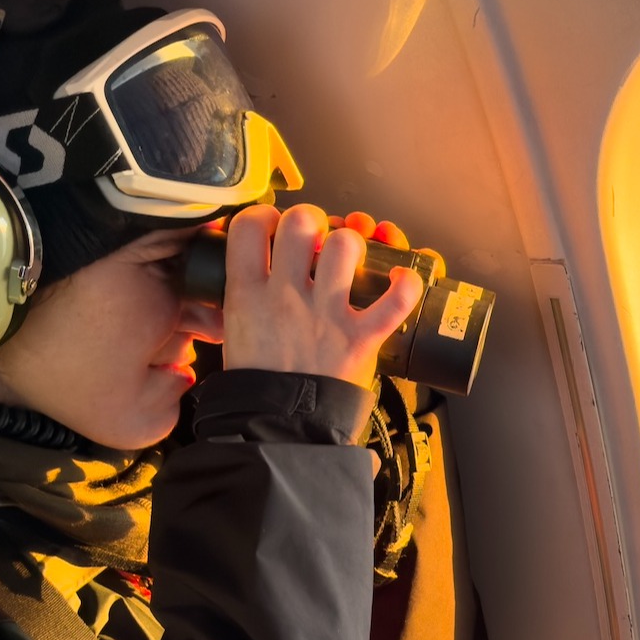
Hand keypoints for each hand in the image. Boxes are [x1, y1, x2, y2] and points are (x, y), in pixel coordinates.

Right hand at [219, 203, 421, 388]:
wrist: (279, 425)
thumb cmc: (258, 379)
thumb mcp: (233, 328)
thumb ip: (243, 293)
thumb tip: (247, 265)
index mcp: (247, 293)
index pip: (248, 227)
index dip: (264, 214)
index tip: (274, 225)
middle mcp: (286, 296)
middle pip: (301, 223)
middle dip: (313, 220)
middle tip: (317, 236)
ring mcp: (326, 315)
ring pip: (345, 246)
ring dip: (353, 245)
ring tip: (351, 258)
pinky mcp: (360, 337)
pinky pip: (395, 299)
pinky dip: (406, 285)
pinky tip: (401, 278)